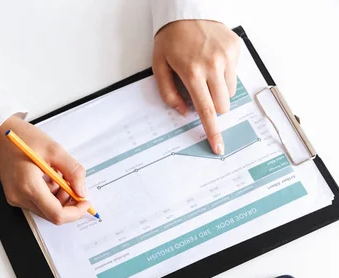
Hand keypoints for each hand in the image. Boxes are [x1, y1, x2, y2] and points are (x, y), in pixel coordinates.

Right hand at [0, 116, 89, 224]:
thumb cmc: (22, 138)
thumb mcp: (54, 149)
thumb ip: (72, 171)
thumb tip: (82, 190)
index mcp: (28, 186)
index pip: (57, 214)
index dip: (75, 212)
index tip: (85, 201)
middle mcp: (19, 197)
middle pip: (52, 214)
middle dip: (67, 202)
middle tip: (72, 182)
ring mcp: (15, 198)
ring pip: (46, 209)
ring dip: (58, 197)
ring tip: (56, 174)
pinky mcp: (15, 195)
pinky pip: (37, 202)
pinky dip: (48, 194)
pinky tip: (47, 176)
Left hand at [153, 20, 240, 154]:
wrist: (186, 11)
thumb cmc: (170, 40)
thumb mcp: (159, 67)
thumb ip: (169, 94)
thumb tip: (184, 112)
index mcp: (192, 72)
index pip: (206, 110)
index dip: (212, 131)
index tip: (218, 146)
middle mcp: (213, 65)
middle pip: (222, 105)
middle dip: (212, 108)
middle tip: (200, 95)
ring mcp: (227, 56)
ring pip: (230, 92)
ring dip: (218, 91)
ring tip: (205, 74)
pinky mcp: (236, 48)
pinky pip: (234, 74)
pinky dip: (224, 75)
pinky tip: (212, 61)